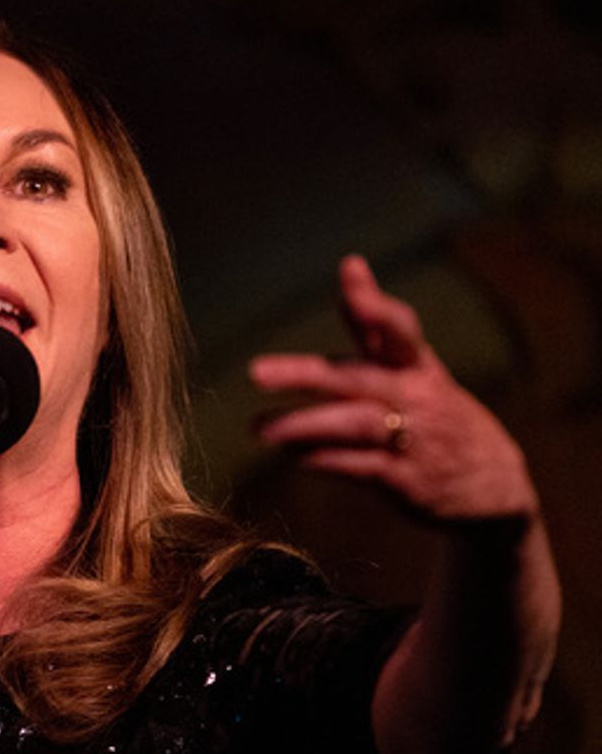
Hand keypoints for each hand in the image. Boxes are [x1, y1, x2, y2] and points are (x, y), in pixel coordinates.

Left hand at [248, 254, 539, 526]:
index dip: (376, 306)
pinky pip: (357, 467)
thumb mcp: (418, 369)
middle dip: (307, 375)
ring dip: (303, 424)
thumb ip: (376, 327)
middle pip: (359, 379)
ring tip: (259, 428)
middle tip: (257, 372)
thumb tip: (349, 263)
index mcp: (420, 367)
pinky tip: (291, 455)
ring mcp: (415, 440)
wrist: (496, 490)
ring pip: (354, 424)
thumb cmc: (442, 419)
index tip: (351, 273)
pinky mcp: (406, 481)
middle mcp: (418, 398)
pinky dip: (321, 459)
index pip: (400, 329)